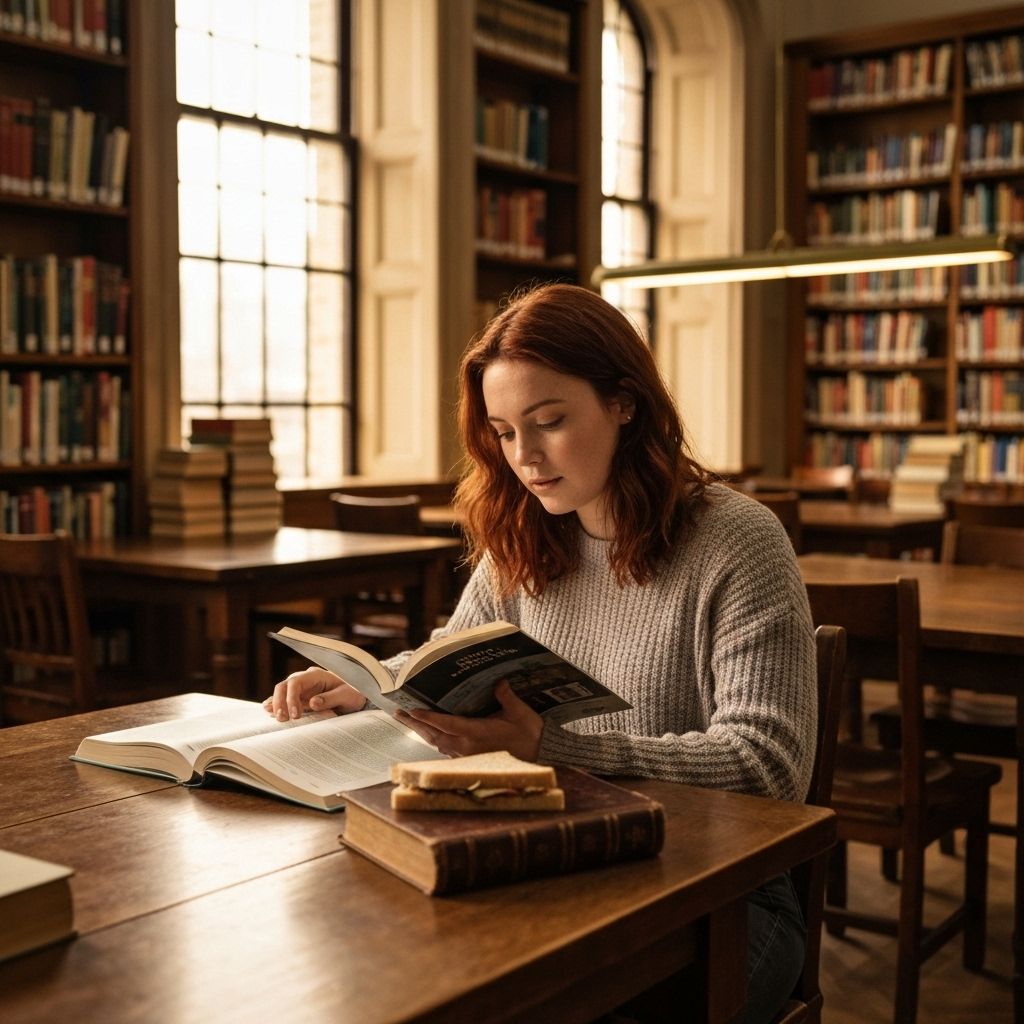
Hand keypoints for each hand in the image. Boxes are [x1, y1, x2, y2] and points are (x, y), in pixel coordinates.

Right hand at [263, 667, 367, 720]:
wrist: (356, 696)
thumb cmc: (353, 693)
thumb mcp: (347, 696)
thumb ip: (331, 698)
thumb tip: (312, 703)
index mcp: (316, 675)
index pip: (296, 682)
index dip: (291, 697)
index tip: (296, 715)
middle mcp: (306, 680)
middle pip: (284, 686)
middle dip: (280, 702)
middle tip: (283, 719)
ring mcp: (302, 689)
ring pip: (282, 693)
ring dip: (277, 705)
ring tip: (277, 718)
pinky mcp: (300, 699)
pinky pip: (285, 700)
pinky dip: (277, 706)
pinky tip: (271, 713)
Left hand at [395, 681, 542, 760]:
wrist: (540, 757)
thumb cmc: (531, 734)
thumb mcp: (520, 713)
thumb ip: (506, 697)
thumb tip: (498, 681)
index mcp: (477, 734)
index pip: (446, 724)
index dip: (427, 717)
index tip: (411, 709)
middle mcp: (467, 747)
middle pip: (434, 735)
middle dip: (415, 723)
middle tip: (398, 712)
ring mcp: (467, 755)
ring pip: (437, 743)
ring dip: (421, 731)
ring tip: (407, 719)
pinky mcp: (470, 759)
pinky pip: (445, 749)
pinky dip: (433, 739)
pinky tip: (429, 733)